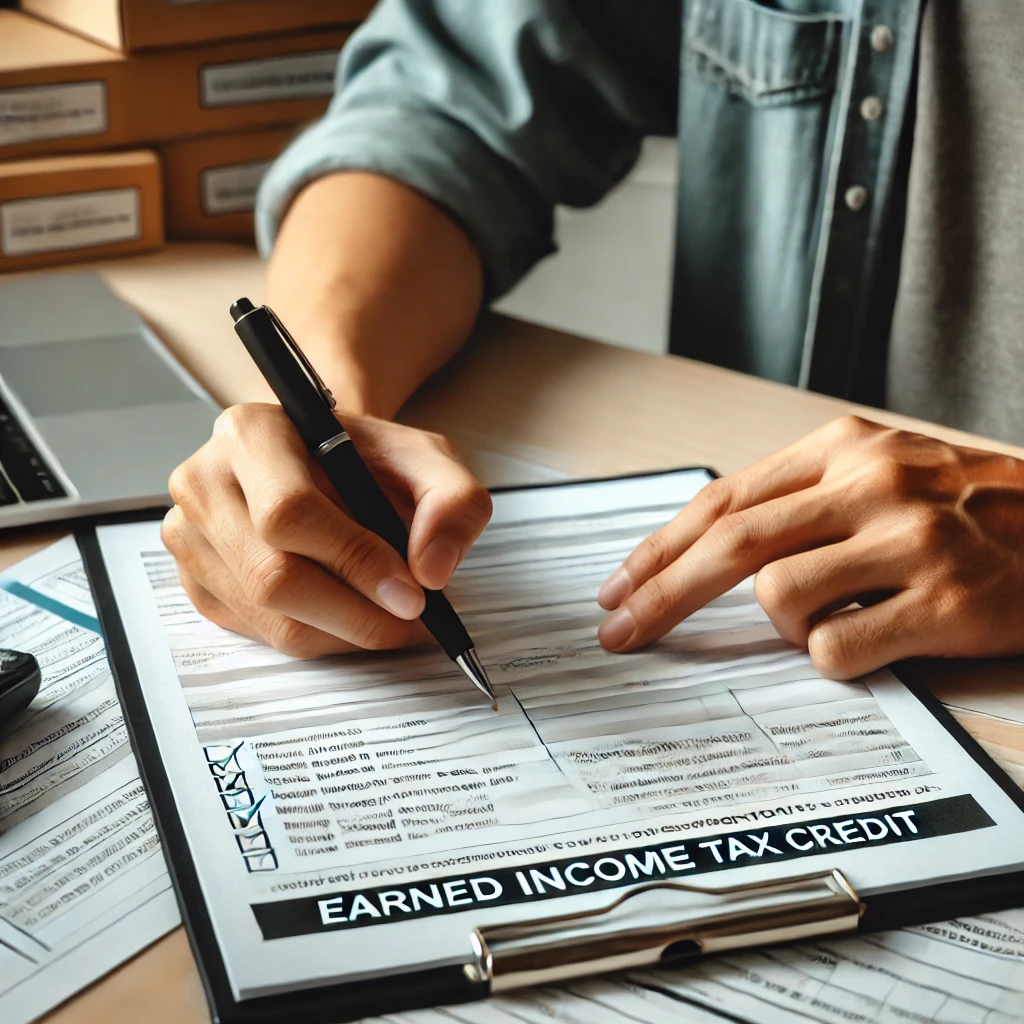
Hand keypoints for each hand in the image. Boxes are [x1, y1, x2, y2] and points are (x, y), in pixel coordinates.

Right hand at [163, 404, 491, 656]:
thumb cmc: (367, 459)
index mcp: (251, 433)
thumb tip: (431, 569)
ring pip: (270, 617)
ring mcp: (192, 537)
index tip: (410, 591)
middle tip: (408, 616)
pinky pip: (262, 634)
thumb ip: (452, 501)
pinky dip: (320, 637)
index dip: (355, 560)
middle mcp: (205, 482)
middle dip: (355, 611)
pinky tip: (350, 612)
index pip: (288, 512)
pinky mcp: (197, 583)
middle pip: (271, 576)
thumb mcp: (427, 459)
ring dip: (344, 631)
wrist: (326, 462)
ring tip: (388, 614)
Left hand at [597, 416, 1023, 677]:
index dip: (661, 548)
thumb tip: (706, 546)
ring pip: (779, 597)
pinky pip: (836, 648)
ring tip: (839, 616)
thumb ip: (804, 497)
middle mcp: (873, 483)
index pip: (725, 500)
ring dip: (783, 626)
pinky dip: (832, 657)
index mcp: (846, 446)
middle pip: (732, 544)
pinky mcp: (947, 601)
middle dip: (662, 595)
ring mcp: (912, 540)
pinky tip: (874, 641)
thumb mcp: (886, 470)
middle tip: (619, 634)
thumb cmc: (975, 507)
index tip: (619, 587)